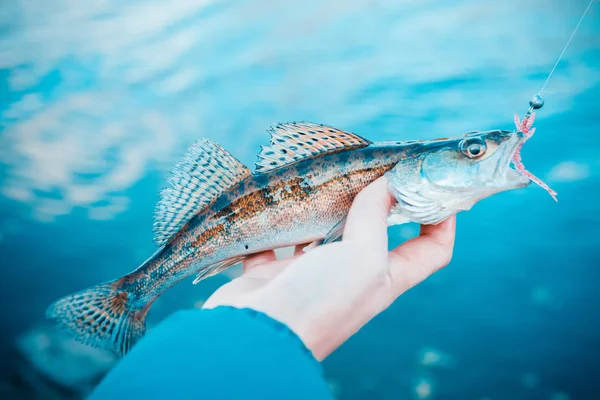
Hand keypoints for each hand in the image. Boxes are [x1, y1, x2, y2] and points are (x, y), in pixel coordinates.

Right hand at [203, 177, 455, 359]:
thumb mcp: (363, 258)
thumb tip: (386, 183)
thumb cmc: (321, 300)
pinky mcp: (275, 270)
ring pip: (326, 231)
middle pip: (376, 233)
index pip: (431, 251)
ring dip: (327, 206)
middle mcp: (352, 275)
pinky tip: (281, 197)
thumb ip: (375, 218)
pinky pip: (280, 238)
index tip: (435, 187)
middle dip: (380, 200)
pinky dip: (280, 220)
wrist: (257, 332)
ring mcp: (312, 272)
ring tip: (327, 174)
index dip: (442, 222)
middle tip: (375, 167)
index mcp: (385, 278)